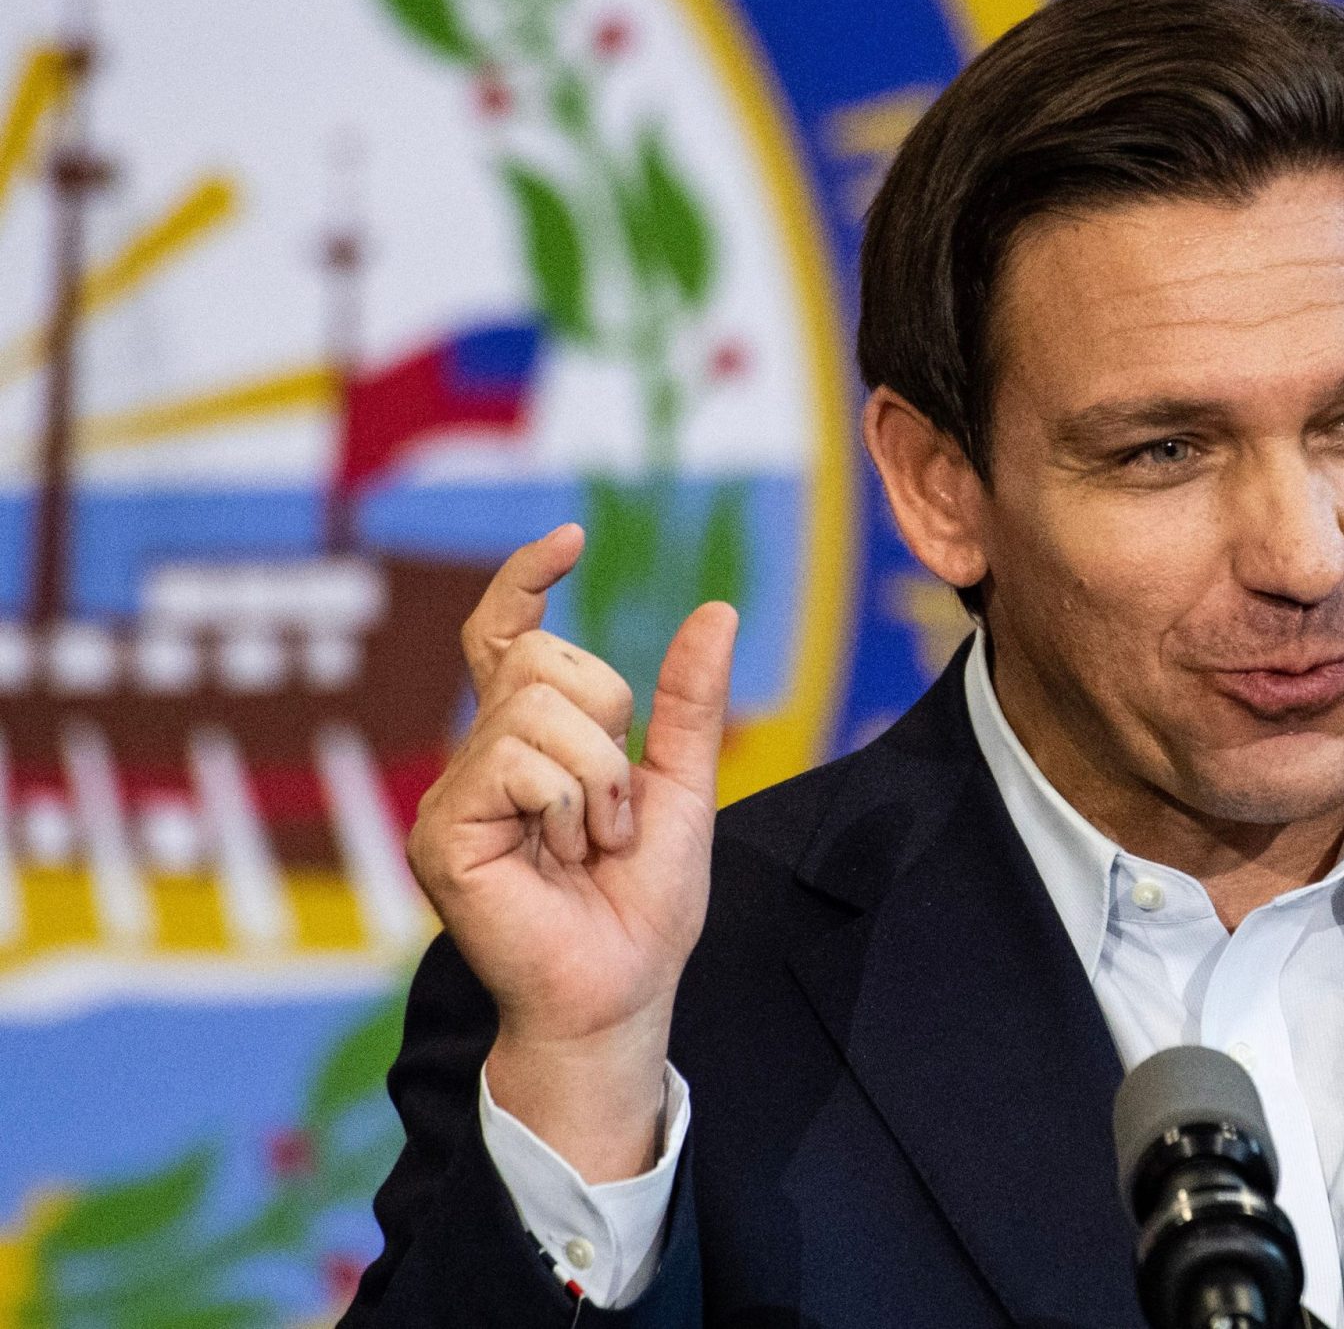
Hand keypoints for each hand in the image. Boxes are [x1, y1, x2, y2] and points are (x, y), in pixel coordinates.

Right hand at [406, 524, 736, 1178]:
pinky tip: (563, 856)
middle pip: (540, 665)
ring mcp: (451, 794)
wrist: (623, 990)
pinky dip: (569, 805)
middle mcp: (478, 759)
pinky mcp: (440, 832)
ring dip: (598, 779)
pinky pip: (516, 762)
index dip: (526, 580)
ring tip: (593, 842)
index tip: (571, 539)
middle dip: (609, 730)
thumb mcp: (684, 786)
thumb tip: (718, 610)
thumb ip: (689, 702)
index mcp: (527, 744)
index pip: (505, 636)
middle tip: (614, 814)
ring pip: (535, 710)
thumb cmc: (643, 903)